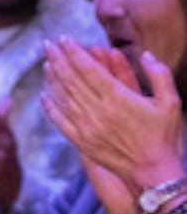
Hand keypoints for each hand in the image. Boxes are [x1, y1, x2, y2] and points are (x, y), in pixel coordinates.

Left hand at [42, 38, 184, 191]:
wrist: (154, 175)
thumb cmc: (164, 137)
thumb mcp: (170, 103)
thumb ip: (159, 75)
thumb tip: (146, 53)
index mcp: (117, 98)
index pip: (87, 68)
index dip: (73, 52)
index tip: (63, 38)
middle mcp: (98, 111)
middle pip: (70, 79)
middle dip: (57, 58)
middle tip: (47, 43)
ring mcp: (87, 127)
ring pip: (63, 96)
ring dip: (52, 78)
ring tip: (46, 62)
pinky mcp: (81, 141)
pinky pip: (60, 120)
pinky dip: (50, 105)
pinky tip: (44, 94)